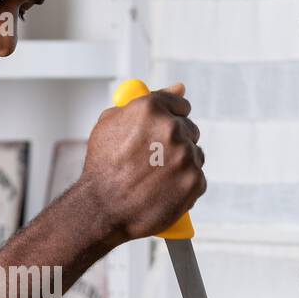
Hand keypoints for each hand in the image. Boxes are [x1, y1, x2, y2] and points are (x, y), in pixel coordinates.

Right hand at [80, 83, 205, 241]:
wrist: (101, 209)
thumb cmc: (102, 168)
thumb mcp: (111, 124)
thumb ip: (146, 100)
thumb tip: (180, 88)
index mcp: (151, 109)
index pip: (180, 104)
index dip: (171, 118)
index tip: (165, 130)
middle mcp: (171, 129)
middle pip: (189, 129)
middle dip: (175, 143)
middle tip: (154, 161)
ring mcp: (185, 156)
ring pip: (194, 155)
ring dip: (180, 165)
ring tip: (153, 180)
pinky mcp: (194, 181)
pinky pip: (197, 178)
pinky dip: (183, 186)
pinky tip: (162, 192)